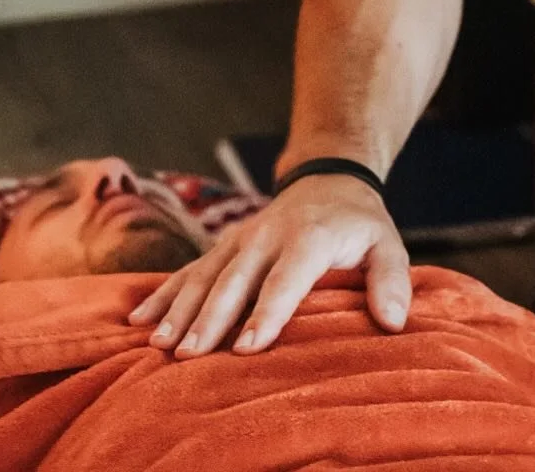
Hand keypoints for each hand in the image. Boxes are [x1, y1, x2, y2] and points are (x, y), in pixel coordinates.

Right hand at [127, 174, 410, 357]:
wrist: (327, 179)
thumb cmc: (360, 224)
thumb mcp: (388, 244)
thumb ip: (392, 281)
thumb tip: (394, 323)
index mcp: (308, 238)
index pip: (286, 278)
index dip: (267, 313)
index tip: (248, 348)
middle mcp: (266, 236)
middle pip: (235, 280)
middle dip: (210, 318)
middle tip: (189, 355)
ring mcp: (240, 240)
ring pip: (205, 275)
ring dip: (180, 309)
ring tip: (159, 343)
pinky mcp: (224, 246)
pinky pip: (190, 270)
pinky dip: (164, 294)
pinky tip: (140, 320)